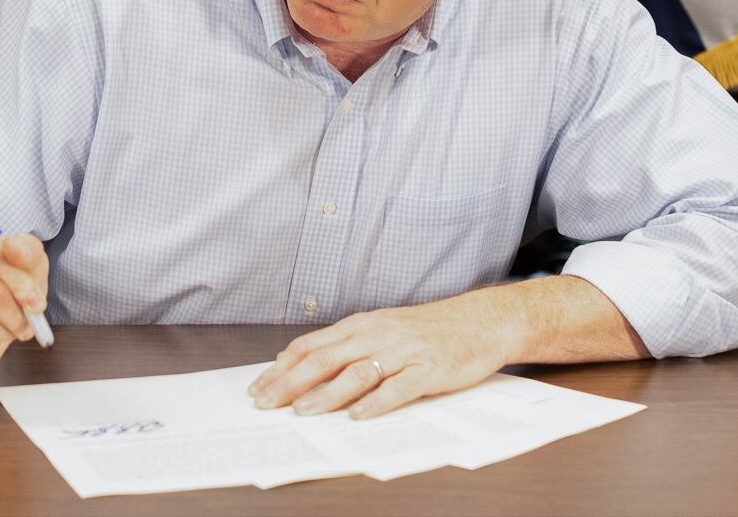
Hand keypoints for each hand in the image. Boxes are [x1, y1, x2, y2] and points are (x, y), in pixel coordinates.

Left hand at [247, 292, 523, 418]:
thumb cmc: (426, 330)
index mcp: (361, 326)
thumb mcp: (379, 329)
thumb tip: (293, 360)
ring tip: (303, 411)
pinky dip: (377, 402)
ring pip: (357, 373)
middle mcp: (377, 335)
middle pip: (325, 359)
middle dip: (291, 383)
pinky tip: (359, 416)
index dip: (281, 368)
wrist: (479, 321)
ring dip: (327, 394)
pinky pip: (399, 387)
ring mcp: (403, 352)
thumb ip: (342, 345)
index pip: (311, 346)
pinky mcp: (429, 369)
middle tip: (266, 403)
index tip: (257, 387)